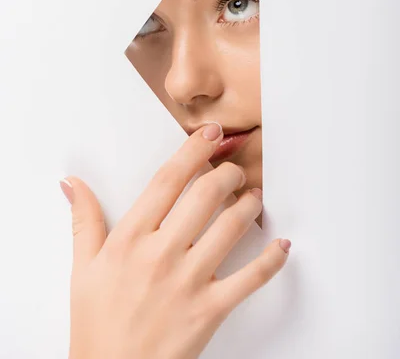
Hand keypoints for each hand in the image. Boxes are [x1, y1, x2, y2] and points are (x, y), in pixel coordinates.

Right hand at [60, 122, 290, 358]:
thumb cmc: (98, 324)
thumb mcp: (84, 268)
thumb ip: (84, 220)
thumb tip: (73, 184)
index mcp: (130, 239)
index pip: (168, 179)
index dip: (193, 151)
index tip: (209, 135)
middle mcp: (161, 254)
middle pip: (205, 194)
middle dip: (227, 174)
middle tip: (233, 172)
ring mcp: (188, 281)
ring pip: (230, 227)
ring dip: (249, 205)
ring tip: (253, 198)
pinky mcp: (209, 310)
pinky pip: (251, 278)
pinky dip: (272, 259)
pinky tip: (281, 245)